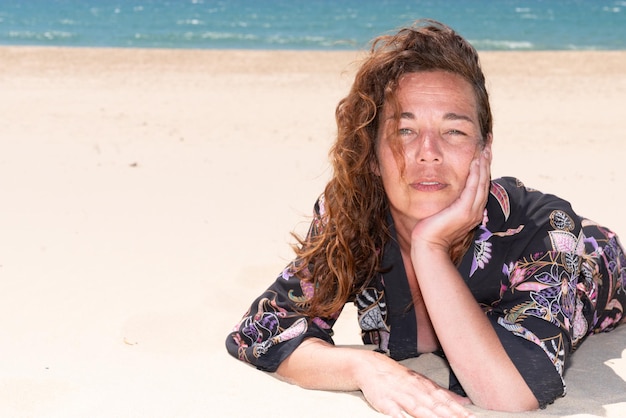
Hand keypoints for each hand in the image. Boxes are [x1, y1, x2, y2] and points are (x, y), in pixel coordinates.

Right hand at [356, 352, 473, 417]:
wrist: (372, 365)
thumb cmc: (400, 377)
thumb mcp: (423, 382)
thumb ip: (443, 394)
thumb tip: (465, 402)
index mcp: (426, 387)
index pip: (445, 400)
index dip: (458, 410)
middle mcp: (415, 391)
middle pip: (435, 406)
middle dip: (449, 415)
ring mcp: (400, 395)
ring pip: (417, 408)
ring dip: (430, 417)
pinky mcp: (384, 400)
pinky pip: (392, 410)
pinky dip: (399, 415)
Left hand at [411, 145, 490, 253]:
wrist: (428, 245)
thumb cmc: (431, 230)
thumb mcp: (444, 213)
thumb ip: (449, 203)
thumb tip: (448, 193)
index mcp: (473, 211)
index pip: (481, 185)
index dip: (483, 168)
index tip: (484, 152)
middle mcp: (476, 210)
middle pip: (485, 180)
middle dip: (487, 161)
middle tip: (489, 144)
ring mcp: (472, 210)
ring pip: (482, 182)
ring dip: (484, 164)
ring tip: (485, 148)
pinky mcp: (465, 210)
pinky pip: (473, 187)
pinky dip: (476, 174)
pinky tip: (476, 161)